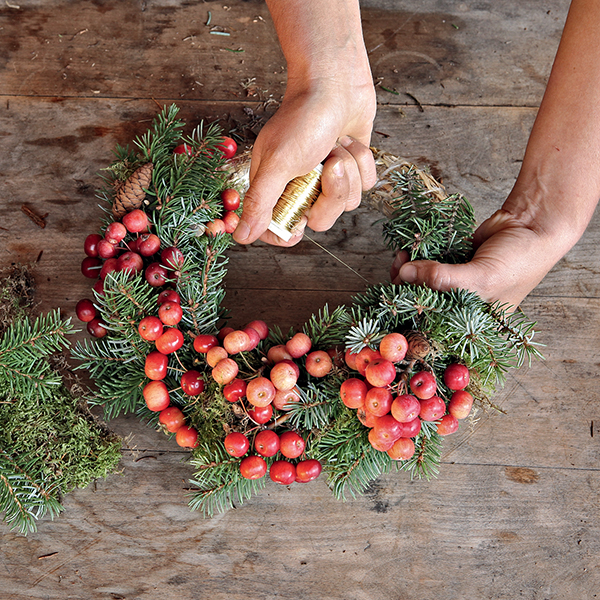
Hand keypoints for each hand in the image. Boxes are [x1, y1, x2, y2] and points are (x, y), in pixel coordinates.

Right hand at [233, 0, 376, 245]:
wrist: (335, 80)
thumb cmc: (303, 117)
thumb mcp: (277, 163)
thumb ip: (260, 202)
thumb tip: (241, 237)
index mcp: (275, 187)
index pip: (279, 228)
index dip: (289, 232)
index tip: (300, 225)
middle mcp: (301, 186)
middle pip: (321, 219)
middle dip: (330, 192)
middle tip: (326, 163)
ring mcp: (328, 178)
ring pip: (347, 202)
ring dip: (348, 170)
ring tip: (336, 144)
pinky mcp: (352, 167)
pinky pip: (365, 184)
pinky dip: (362, 161)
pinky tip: (350, 140)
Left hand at [390, 206, 575, 309]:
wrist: (533, 225)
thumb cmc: (519, 261)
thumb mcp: (481, 277)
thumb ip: (441, 278)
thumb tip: (404, 273)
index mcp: (472, 322)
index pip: (433, 328)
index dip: (410, 318)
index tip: (391, 304)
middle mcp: (461, 305)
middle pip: (422, 302)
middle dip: (404, 288)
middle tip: (397, 270)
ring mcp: (455, 283)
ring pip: (420, 282)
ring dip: (407, 271)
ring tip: (402, 257)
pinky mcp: (451, 263)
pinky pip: (426, 264)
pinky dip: (415, 258)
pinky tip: (408, 251)